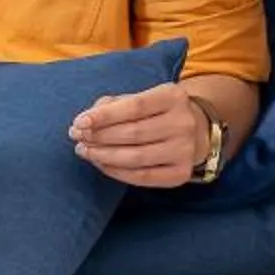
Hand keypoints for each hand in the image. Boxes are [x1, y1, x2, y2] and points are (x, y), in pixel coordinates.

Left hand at [69, 83, 207, 188]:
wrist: (198, 131)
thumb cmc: (158, 112)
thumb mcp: (143, 98)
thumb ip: (114, 105)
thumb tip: (86, 121)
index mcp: (173, 96)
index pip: (135, 106)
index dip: (105, 116)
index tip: (79, 122)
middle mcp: (183, 123)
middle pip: (133, 133)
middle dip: (99, 136)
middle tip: (77, 138)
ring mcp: (184, 150)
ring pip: (136, 157)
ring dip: (103, 155)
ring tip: (84, 151)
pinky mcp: (181, 174)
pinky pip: (142, 177)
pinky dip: (117, 172)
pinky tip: (101, 164)